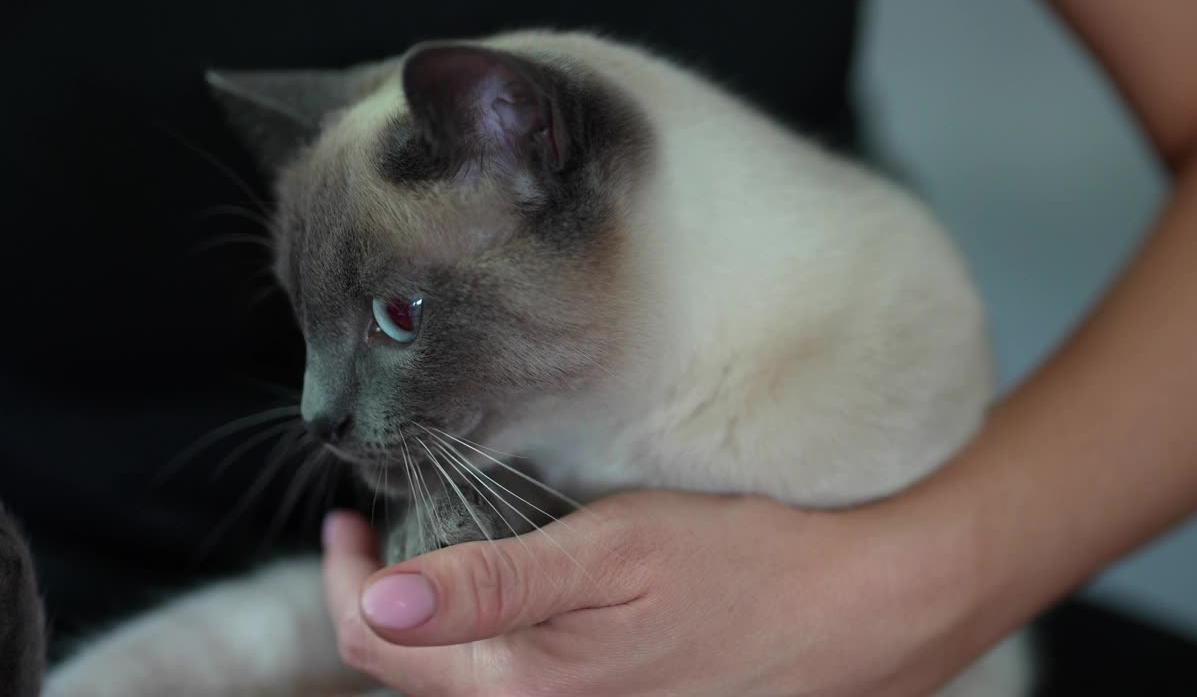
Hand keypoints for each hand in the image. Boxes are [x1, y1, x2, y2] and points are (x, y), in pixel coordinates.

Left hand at [322, 489, 987, 696]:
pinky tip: (525, 591)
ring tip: (447, 549)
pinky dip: (496, 636)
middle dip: (385, 595)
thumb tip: (375, 597)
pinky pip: (523, 680)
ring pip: (466, 678)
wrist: (850, 614)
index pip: (375, 644)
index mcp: (519, 688)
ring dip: (441, 616)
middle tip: (389, 523)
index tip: (348, 519)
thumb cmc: (738, 568)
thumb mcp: (607, 551)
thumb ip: (488, 584)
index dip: (344, 578)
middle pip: (414, 670)